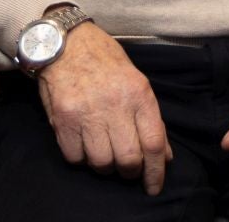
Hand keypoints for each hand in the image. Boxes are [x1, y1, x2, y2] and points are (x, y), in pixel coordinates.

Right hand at [36, 22, 172, 195]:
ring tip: (104, 151)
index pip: (154, 143)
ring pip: (101, 162)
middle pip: (128, 159)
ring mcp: (87, 112)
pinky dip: (81, 158)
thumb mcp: (136, 82)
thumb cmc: (105, 61)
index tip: (154, 186)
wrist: (66, 43)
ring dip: (105, 165)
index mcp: (138, 93)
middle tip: (127, 167)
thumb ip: (150, 118)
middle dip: (130, 171)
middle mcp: (114, 104)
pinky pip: (75, 157)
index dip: (156, 171)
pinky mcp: (63, 119)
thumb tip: (165, 155)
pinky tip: (84, 144)